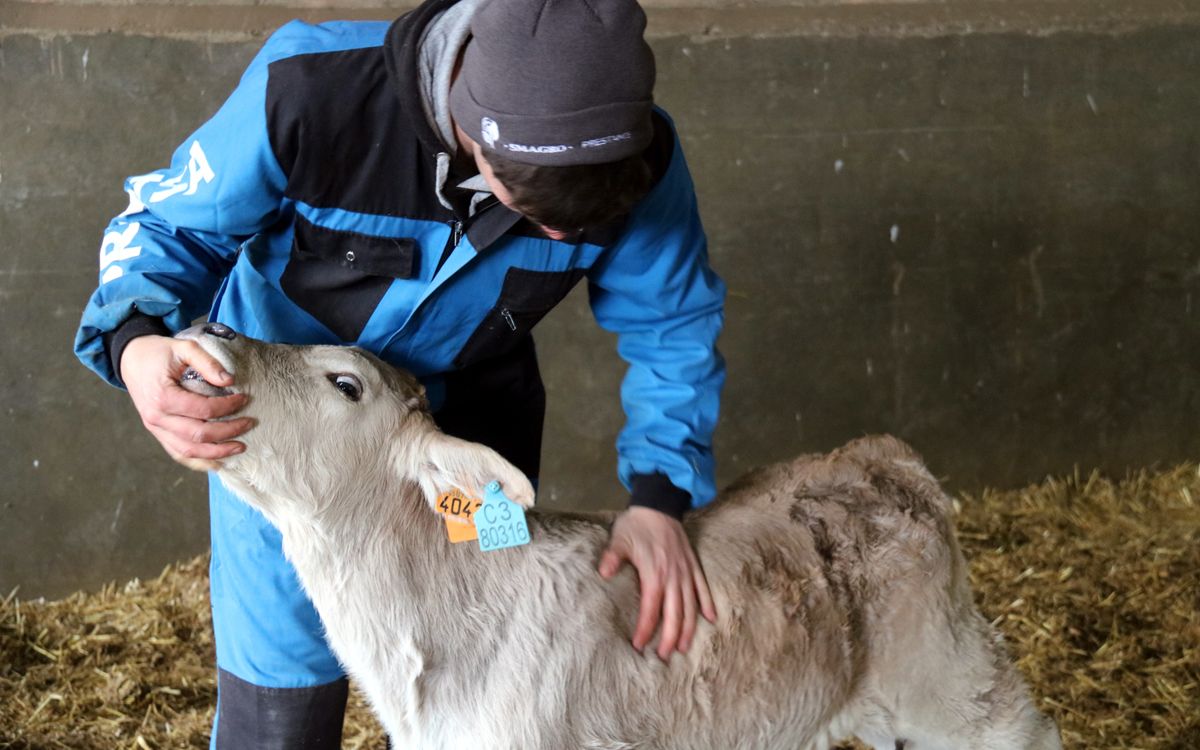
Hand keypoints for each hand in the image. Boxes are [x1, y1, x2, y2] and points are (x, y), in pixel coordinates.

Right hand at [120, 335, 252, 469]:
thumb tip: (230, 381)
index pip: (203, 410)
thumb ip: (207, 362)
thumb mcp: (184, 347)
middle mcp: (156, 418)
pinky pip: (178, 453)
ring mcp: (155, 428)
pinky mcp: (157, 433)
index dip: (228, 407)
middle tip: (250, 423)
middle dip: (229, 431)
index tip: (245, 398)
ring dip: (217, 452)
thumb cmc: (159, 353)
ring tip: (241, 447)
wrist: (132, 360)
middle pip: (198, 434)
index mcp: (163, 396)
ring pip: (188, 450)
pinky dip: (198, 462)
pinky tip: (218, 463)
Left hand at [598, 506, 716, 660]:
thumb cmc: (637, 524)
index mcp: (655, 574)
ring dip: (688, 628)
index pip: (652, 609)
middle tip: (663, 656)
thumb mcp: (620, 538)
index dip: (646, 629)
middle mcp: (674, 577)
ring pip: (691, 606)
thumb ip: (613, 557)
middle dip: (669, 637)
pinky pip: (703, 588)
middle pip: (675, 614)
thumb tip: (604, 573)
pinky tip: (710, 619)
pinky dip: (707, 604)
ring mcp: (686, 572)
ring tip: (683, 647)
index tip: (638, 645)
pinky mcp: (693, 565)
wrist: (660, 504)